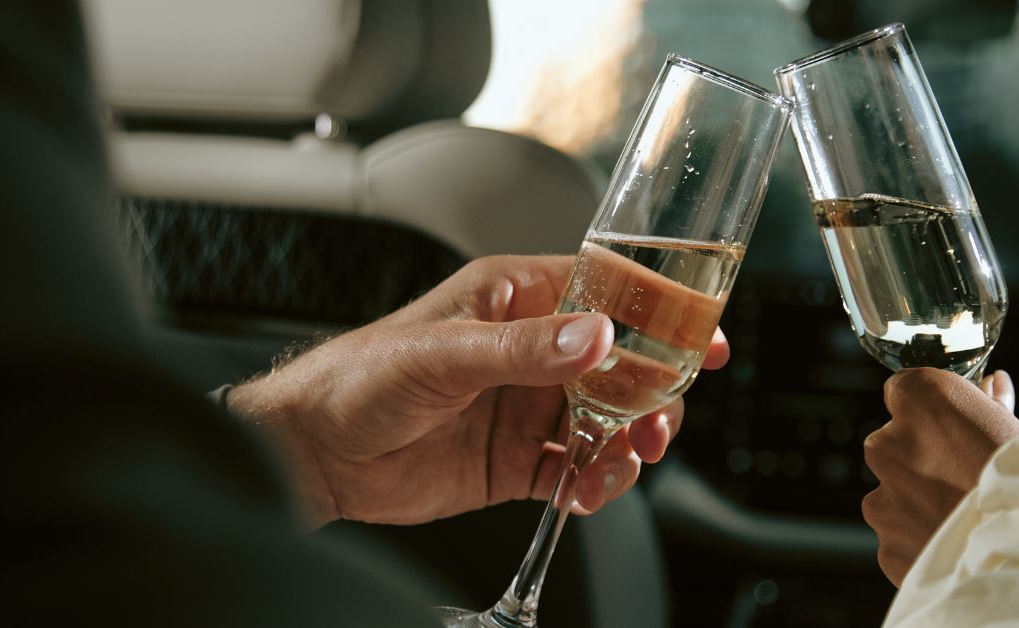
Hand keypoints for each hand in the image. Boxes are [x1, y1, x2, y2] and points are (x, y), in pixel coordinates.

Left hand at [228, 256, 728, 526]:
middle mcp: (528, 352)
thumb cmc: (359, 377)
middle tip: (660, 420)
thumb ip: (523, 349)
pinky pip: (575, 468)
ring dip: (629, 441)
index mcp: (512, 300)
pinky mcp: (516, 459)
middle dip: (652, 392)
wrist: (316, 452)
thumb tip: (596, 338)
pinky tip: (589, 487)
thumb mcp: (443, 352)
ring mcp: (525, 407)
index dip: (657, 313)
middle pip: (619, 365)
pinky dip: (595, 481)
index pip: (603, 295)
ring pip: (606, 420)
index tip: (701, 336)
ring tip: (627, 458)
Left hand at [862, 368, 1018, 585]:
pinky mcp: (886, 545)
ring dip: (919, 502)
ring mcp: (882, 498)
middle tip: (966, 480)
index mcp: (923, 402)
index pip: (904, 388)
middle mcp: (889, 444)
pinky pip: (899, 537)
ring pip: (893, 493)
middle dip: (922, 458)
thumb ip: (996, 408)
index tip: (949, 425)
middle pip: (893, 442)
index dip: (928, 408)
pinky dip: (921, 542)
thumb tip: (993, 385)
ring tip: (967, 521)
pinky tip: (959, 548)